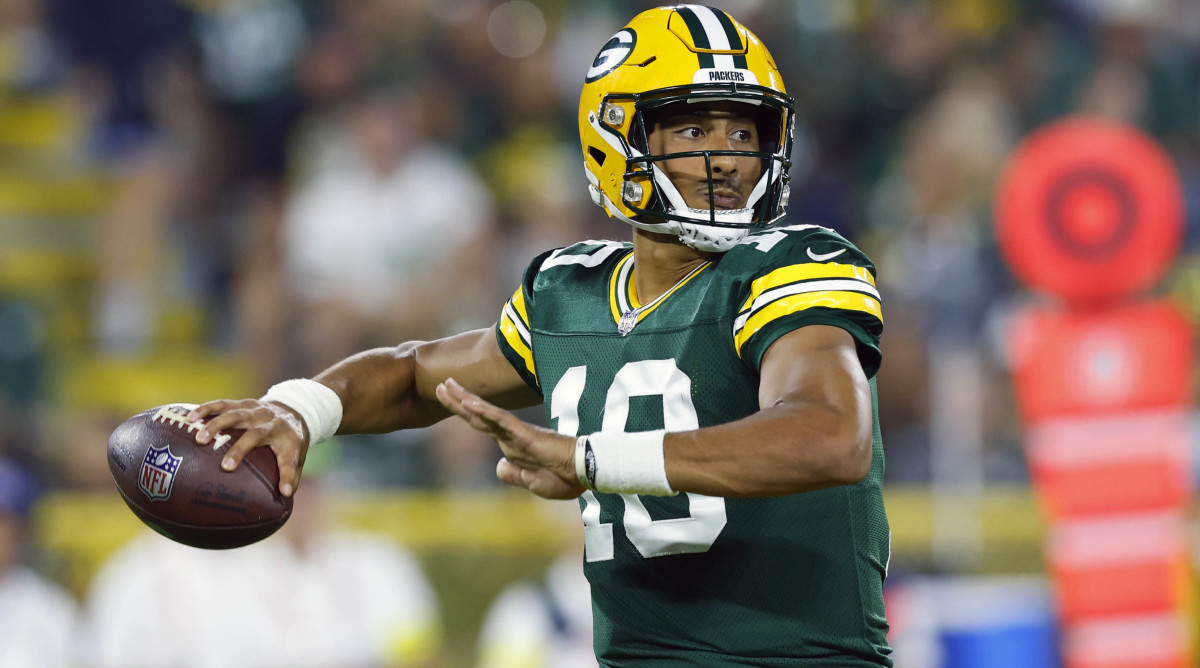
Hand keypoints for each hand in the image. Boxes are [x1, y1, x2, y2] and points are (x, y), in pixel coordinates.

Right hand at [187, 399, 307, 496]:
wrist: (294, 409)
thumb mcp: (298, 457)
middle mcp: (273, 423)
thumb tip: (282, 498)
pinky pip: (223, 404)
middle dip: (240, 450)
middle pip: (255, 434)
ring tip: (199, 439)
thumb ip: (291, 477)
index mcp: (289, 440)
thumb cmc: (290, 442)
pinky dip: (207, 410)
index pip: (289, 460)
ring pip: (236, 415)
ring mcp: (257, 411)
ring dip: (217, 426)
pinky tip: (191, 418)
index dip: (287, 476)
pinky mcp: (244, 403)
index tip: (284, 491)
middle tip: (225, 466)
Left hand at [435, 377, 582, 499]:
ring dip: (464, 399)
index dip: (465, 413)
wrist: (585, 473)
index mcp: (512, 446)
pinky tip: (469, 403)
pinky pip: (501, 421)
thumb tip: (499, 466)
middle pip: (478, 415)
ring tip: (446, 385)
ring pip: (485, 413)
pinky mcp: (525, 435)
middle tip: (441, 384)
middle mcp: (510, 436)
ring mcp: (516, 433)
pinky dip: (484, 412)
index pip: (483, 426)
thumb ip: (514, 474)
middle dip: (457, 400)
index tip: (449, 400)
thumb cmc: (564, 478)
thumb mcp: (533, 482)